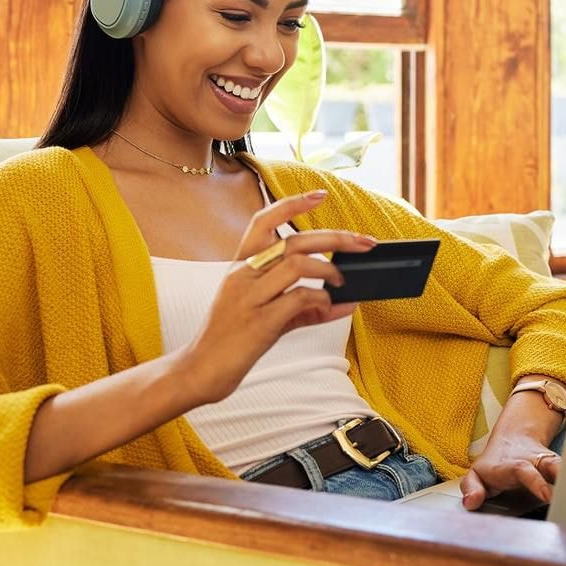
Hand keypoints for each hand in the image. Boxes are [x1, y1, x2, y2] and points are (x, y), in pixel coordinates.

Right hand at [177, 190, 376, 403]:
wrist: (201, 370)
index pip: (264, 220)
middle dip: (335, 237)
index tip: (320, 195)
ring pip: (296, 264)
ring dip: (329, 269)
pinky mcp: (258, 323)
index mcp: (240, 265)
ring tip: (342, 281)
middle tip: (364, 242)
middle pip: (293, 240)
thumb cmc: (233, 339)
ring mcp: (249, 297)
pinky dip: (321, 300)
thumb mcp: (268, 316)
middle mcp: (242, 275)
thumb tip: (346, 303)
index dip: (292, 204)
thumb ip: (305, 307)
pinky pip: (297, 299)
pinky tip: (328, 306)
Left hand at [458, 432, 561, 510]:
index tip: (548, 496)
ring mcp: (551, 464)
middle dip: (564, 478)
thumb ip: (472, 488)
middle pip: (553, 466)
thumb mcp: (477, 474)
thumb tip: (470, 504)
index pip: (526, 472)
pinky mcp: (562, 468)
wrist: (514, 439)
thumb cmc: (495, 465)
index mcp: (515, 465)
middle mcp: (536, 462)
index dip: (538, 482)